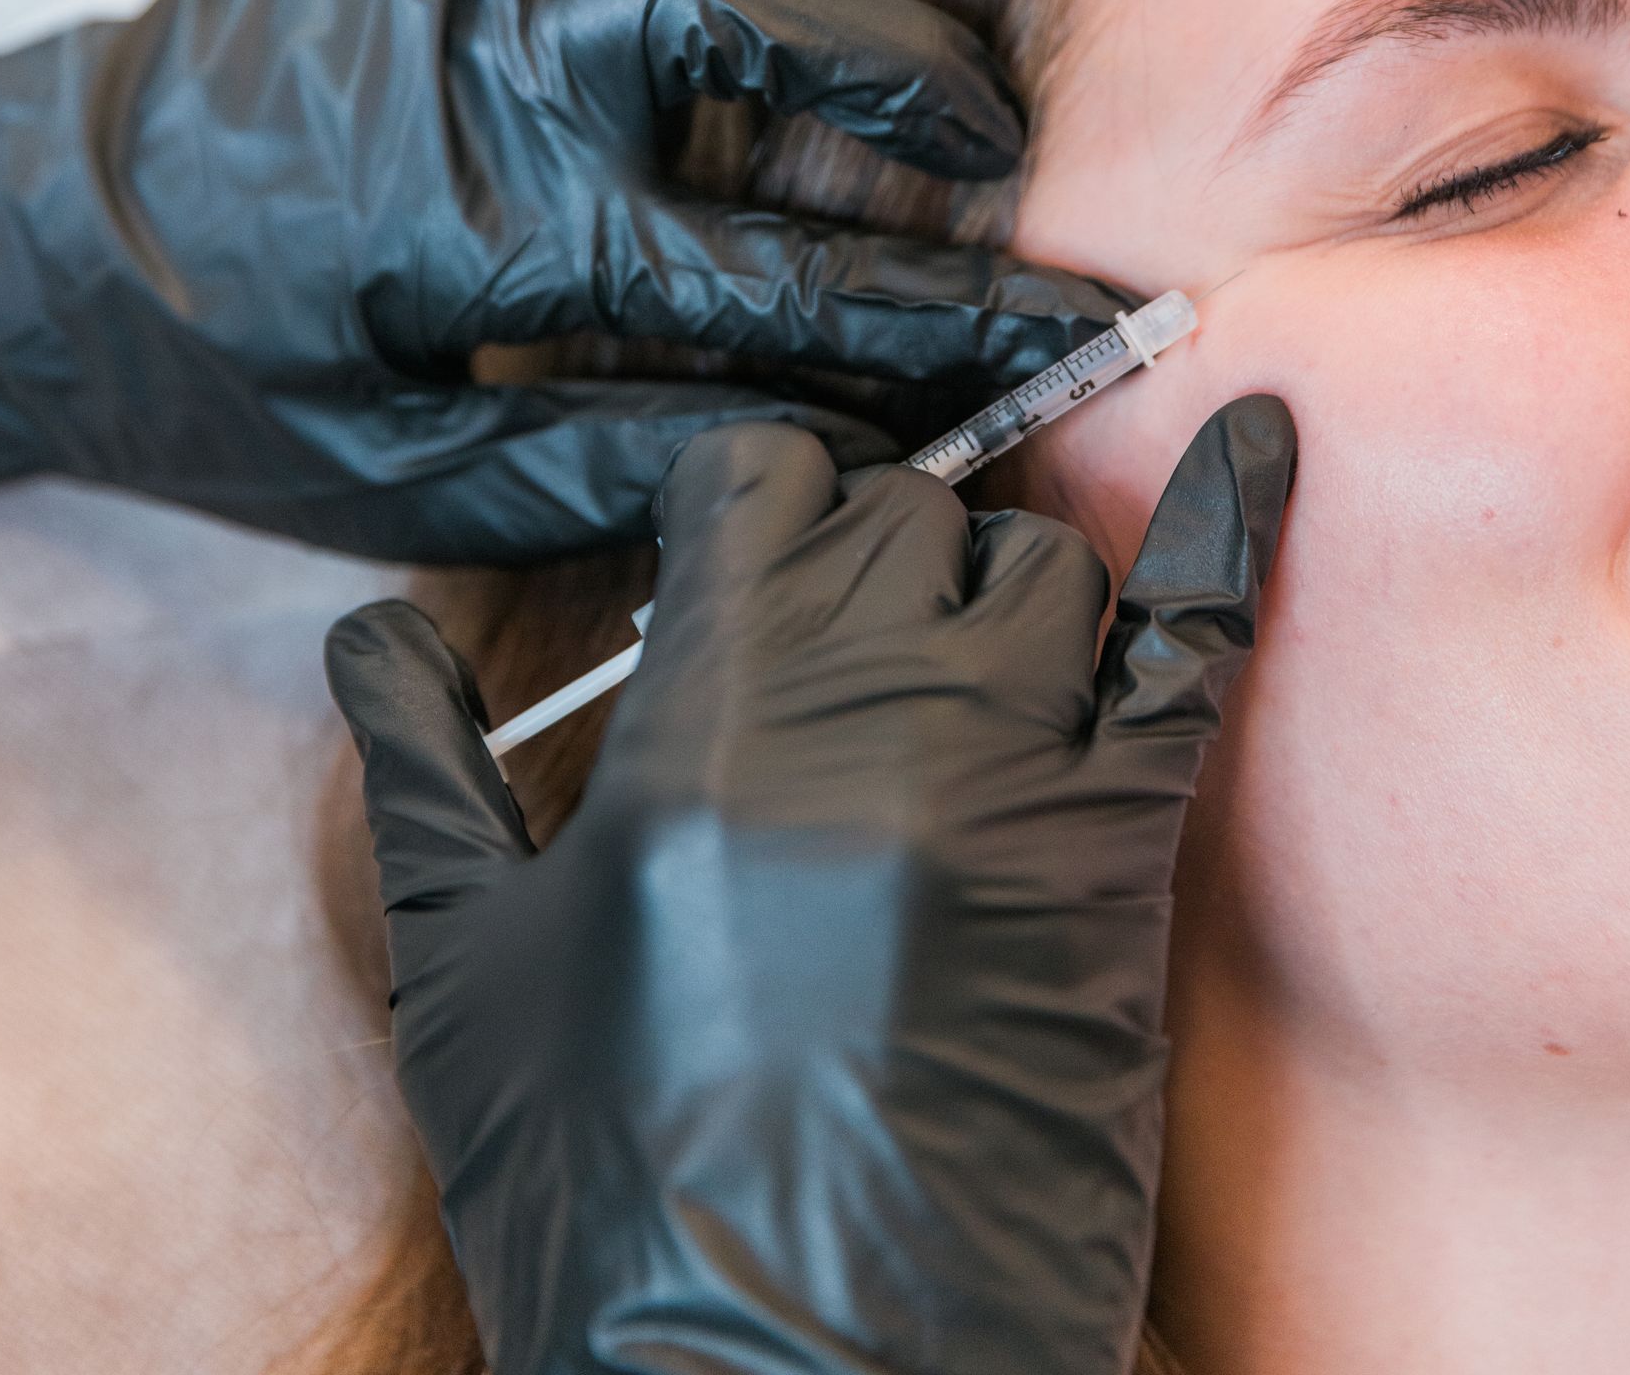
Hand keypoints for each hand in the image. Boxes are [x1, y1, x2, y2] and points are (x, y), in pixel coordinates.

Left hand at [0, 0, 1128, 558]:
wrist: (27, 220)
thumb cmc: (218, 373)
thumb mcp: (401, 481)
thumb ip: (617, 469)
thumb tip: (820, 448)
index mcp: (487, 229)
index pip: (776, 280)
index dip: (946, 318)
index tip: (1069, 332)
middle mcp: (481, 52)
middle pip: (758, 14)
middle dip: (916, 78)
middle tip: (998, 145)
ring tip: (859, 57)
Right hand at [327, 397, 1294, 1373]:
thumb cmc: (604, 1190)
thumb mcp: (462, 976)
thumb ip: (423, 770)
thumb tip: (366, 634)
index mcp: (699, 719)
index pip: (758, 476)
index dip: (743, 498)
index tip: (733, 546)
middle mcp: (865, 710)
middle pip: (897, 509)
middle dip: (854, 549)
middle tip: (821, 649)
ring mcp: (1010, 773)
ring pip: (1035, 562)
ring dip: (988, 588)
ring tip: (941, 675)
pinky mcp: (1117, 856)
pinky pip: (1197, 644)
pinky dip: (1234, 529)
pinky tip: (1264, 439)